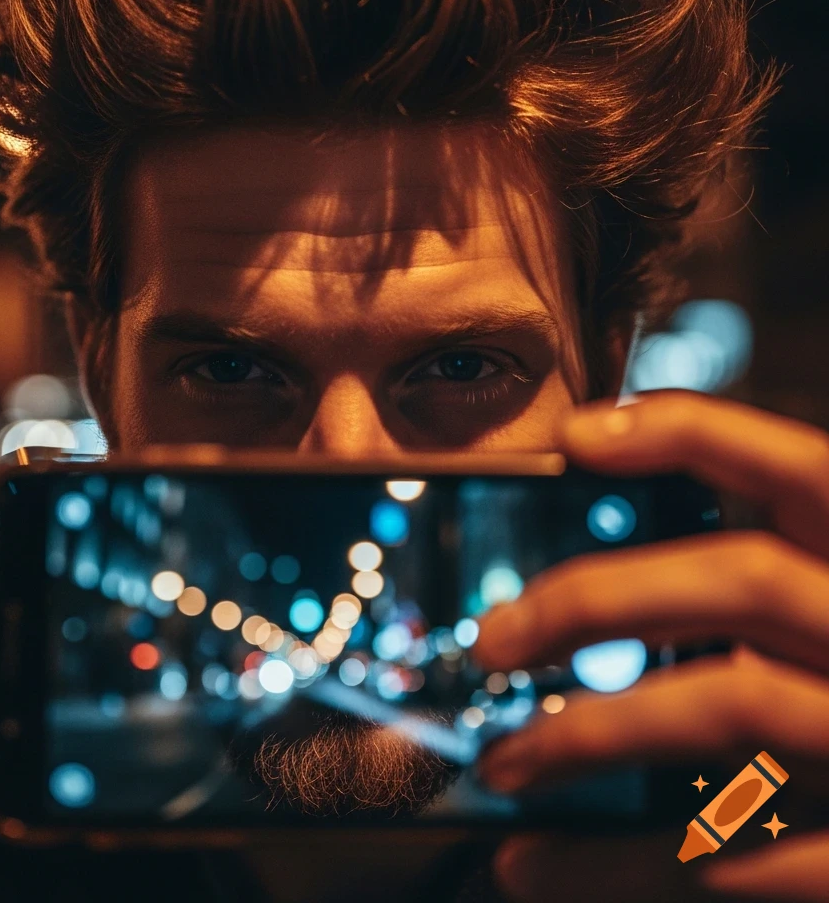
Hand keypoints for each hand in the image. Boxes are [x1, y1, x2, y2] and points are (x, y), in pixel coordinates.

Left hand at [471, 391, 828, 901]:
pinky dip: (645, 863)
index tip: (575, 435)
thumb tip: (607, 547)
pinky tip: (550, 865)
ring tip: (504, 762)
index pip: (800, 470)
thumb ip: (765, 582)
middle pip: (742, 580)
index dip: (691, 433)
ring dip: (597, 732)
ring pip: (735, 703)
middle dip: (601, 596)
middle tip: (495, 636)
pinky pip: (752, 856)